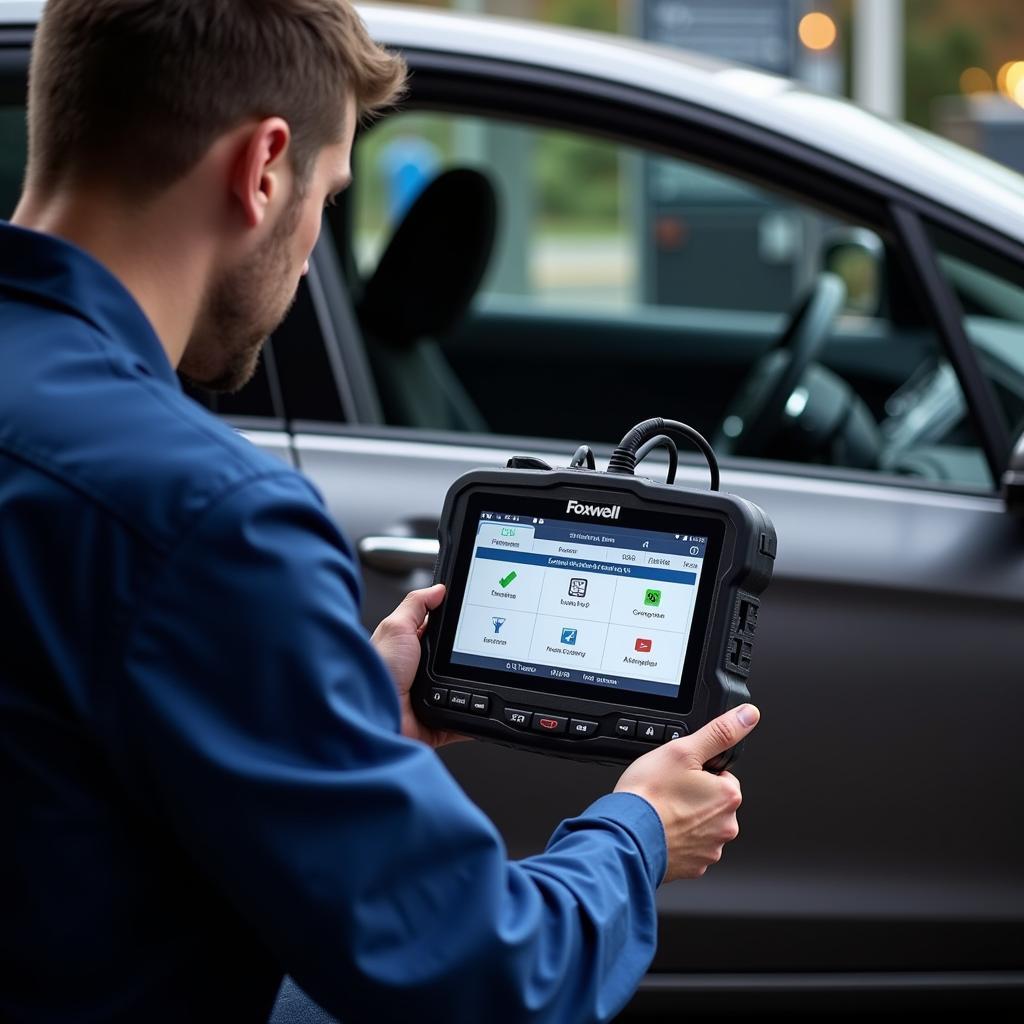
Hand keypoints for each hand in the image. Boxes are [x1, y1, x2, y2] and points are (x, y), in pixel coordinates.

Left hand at [371, 584, 467, 748]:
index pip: (440, 631)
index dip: (455, 625)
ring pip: (465, 687)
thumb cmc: (376, 673)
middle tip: (479, 650)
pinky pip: (464, 718)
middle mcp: (419, 673)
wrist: (374, 717)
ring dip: (472, 685)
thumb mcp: (395, 628)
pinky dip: (474, 715)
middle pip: (455, 659)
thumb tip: (438, 589)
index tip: (474, 619)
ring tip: (473, 679)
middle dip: (468, 656)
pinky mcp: (438, 721)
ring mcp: (430, 698)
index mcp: (409, 647)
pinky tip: (478, 707)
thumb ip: (416, 605)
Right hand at [614, 704, 759, 881]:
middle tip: (668, 792)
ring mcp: (710, 850)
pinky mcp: (694, 867)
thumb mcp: (683, 750)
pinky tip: (660, 830)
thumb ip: (720, 732)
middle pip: (712, 801)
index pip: (722, 776)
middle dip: (694, 796)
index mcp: (728, 796)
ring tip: (662, 811)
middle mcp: (726, 826)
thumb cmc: (650, 794)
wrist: (626, 835)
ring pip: (701, 825)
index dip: (698, 772)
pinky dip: (677, 839)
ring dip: (685, 818)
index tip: (680, 776)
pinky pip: (690, 846)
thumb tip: (748, 715)